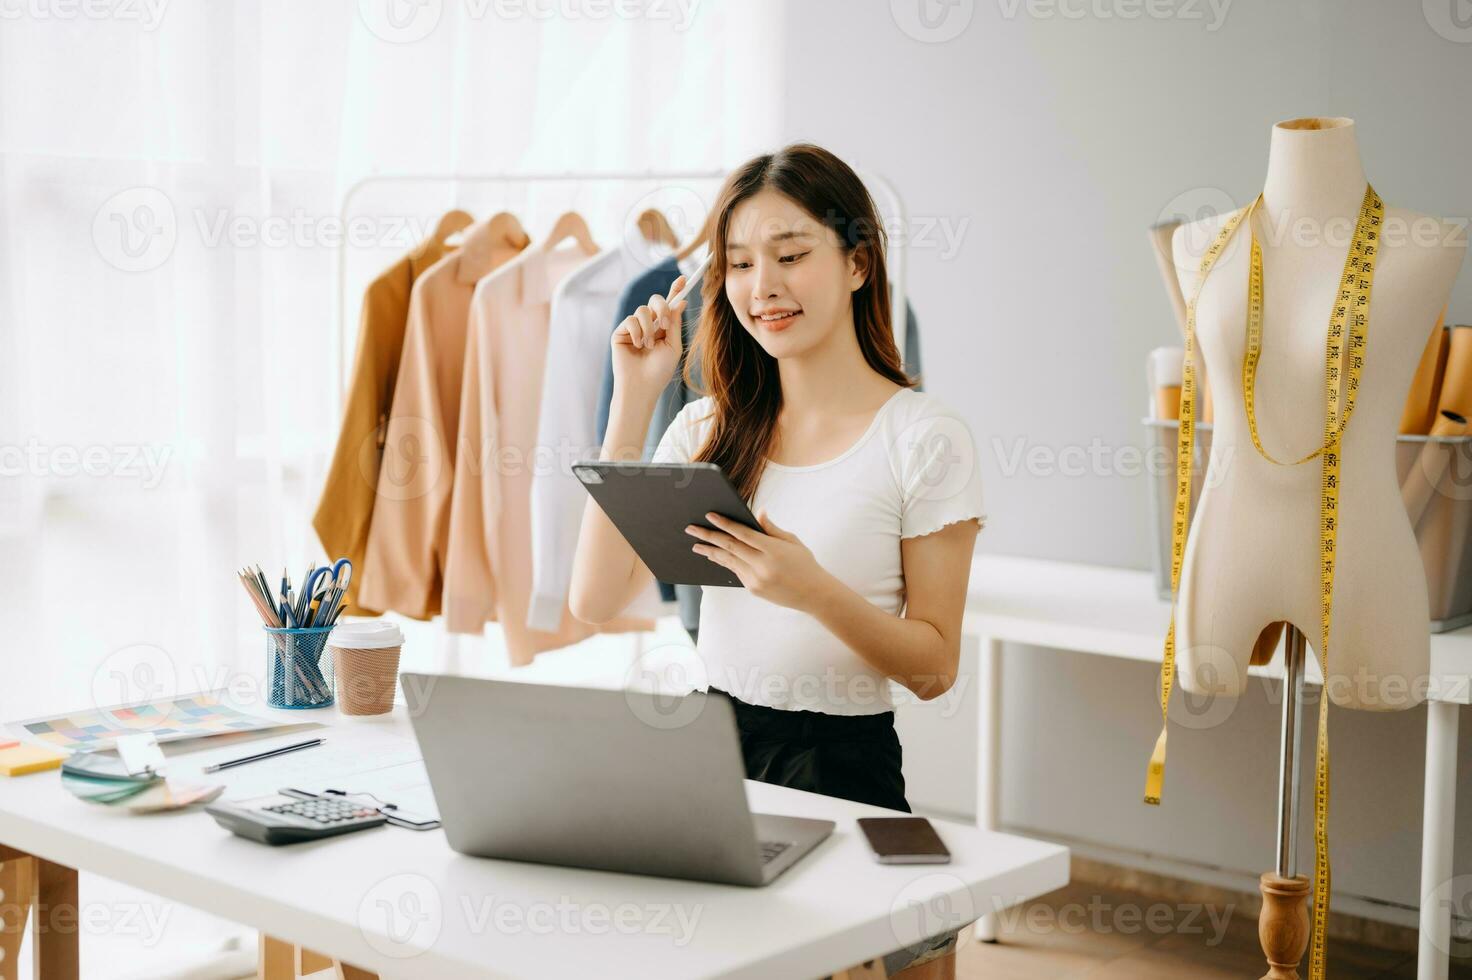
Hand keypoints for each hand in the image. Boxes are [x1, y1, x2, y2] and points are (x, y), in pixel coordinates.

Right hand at [611, 275, 687, 403]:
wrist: (642, 386)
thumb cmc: (660, 371)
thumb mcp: (673, 346)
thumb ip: (675, 324)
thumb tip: (680, 302)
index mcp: (663, 329)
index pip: (668, 306)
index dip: (675, 291)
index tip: (683, 279)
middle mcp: (648, 326)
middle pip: (654, 301)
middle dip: (662, 307)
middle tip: (665, 324)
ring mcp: (633, 328)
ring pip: (642, 310)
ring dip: (649, 327)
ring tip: (649, 346)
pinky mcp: (620, 333)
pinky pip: (630, 320)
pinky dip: (637, 332)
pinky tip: (637, 346)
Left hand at [686, 510, 834, 611]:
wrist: (814, 595)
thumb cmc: (805, 564)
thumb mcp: (792, 542)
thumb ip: (772, 529)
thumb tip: (758, 513)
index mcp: (773, 550)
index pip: (743, 533)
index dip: (725, 523)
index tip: (709, 515)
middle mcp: (762, 566)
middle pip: (729, 547)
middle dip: (708, 537)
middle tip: (691, 529)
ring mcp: (756, 580)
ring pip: (728, 561)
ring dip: (711, 552)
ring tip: (696, 545)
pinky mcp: (753, 589)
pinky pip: (736, 572)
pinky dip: (725, 562)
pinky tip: (715, 555)